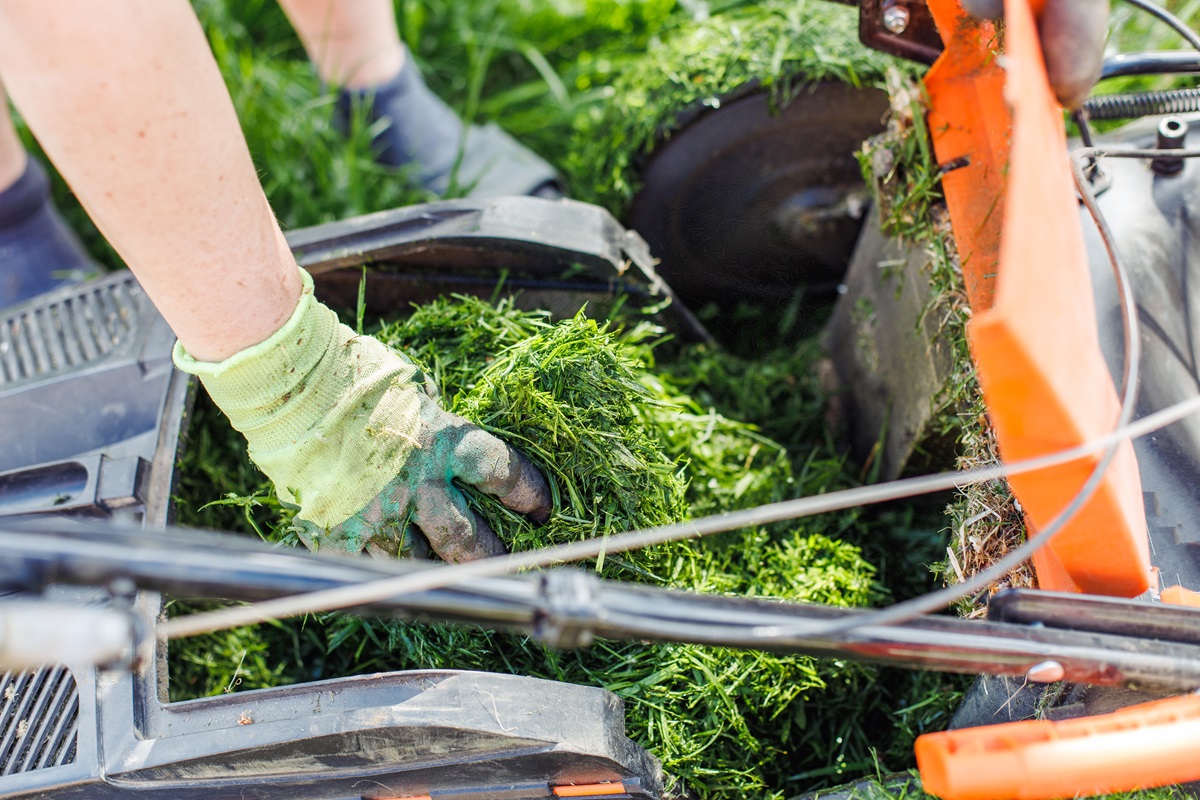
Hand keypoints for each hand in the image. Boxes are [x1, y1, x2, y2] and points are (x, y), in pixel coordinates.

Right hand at [175, 269, 549, 561]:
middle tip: (505, 561)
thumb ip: (433, 416)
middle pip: (470, 539)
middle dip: (493, 554)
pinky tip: (392, 579)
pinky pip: (368, 568)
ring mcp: (377, 516)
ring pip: (422, 565)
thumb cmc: (351, 375)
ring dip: (442, 573)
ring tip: (455, 580)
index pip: (502, 474)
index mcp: (443, 443)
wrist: (290, 387)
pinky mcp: (338, 534)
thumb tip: (442, 423)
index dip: (528, 493)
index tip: (540, 508)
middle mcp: (418, 486)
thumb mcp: (410, 388)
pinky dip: (382, 574)